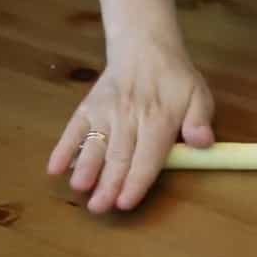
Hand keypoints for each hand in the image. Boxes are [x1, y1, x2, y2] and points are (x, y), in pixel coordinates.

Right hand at [47, 40, 214, 212]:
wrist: (145, 48)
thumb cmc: (175, 80)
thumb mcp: (199, 96)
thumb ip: (200, 120)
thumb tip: (202, 142)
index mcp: (158, 120)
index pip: (147, 156)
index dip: (136, 182)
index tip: (125, 202)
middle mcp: (129, 117)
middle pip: (118, 156)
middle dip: (108, 184)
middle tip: (99, 208)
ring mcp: (105, 112)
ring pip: (95, 144)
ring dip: (85, 168)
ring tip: (78, 190)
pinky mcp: (88, 107)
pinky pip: (73, 128)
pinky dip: (63, 147)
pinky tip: (54, 168)